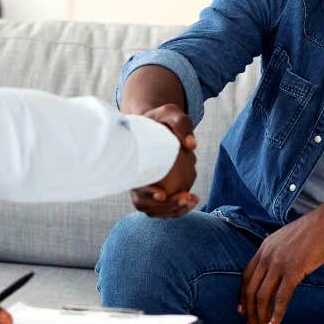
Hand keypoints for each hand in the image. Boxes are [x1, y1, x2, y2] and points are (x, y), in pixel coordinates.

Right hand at [129, 103, 198, 217]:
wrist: (153, 126)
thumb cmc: (161, 119)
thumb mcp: (171, 113)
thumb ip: (181, 124)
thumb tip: (191, 146)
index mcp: (131, 160)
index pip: (133, 183)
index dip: (146, 192)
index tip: (162, 193)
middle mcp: (133, 177)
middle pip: (143, 203)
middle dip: (165, 206)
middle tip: (187, 197)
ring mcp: (141, 187)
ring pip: (152, 209)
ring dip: (173, 211)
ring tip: (193, 200)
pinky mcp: (151, 191)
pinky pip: (160, 207)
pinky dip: (175, 209)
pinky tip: (192, 200)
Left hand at [239, 205, 323, 323]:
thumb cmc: (313, 230)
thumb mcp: (287, 239)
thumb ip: (278, 253)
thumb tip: (277, 269)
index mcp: (264, 247)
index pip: (246, 276)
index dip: (242, 295)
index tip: (242, 310)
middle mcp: (267, 255)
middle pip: (250, 289)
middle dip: (248, 311)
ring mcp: (279, 263)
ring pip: (262, 296)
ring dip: (260, 317)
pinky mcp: (293, 270)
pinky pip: (281, 298)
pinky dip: (276, 314)